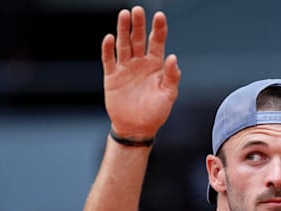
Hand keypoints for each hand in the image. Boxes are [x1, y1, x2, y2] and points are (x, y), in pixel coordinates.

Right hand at [102, 6, 180, 138]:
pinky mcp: (112, 77)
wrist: (137, 129)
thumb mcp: (168, 95)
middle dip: (138, 24)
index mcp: (155, 65)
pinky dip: (108, 49)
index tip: (159, 16)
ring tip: (124, 15)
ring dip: (123, 30)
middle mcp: (139, 63)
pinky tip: (110, 38)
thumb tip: (172, 57)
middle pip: (138, 38)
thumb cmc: (155, 113)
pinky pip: (109, 60)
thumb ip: (171, 76)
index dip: (158, 29)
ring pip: (123, 45)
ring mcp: (125, 68)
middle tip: (138, 10)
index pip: (157, 42)